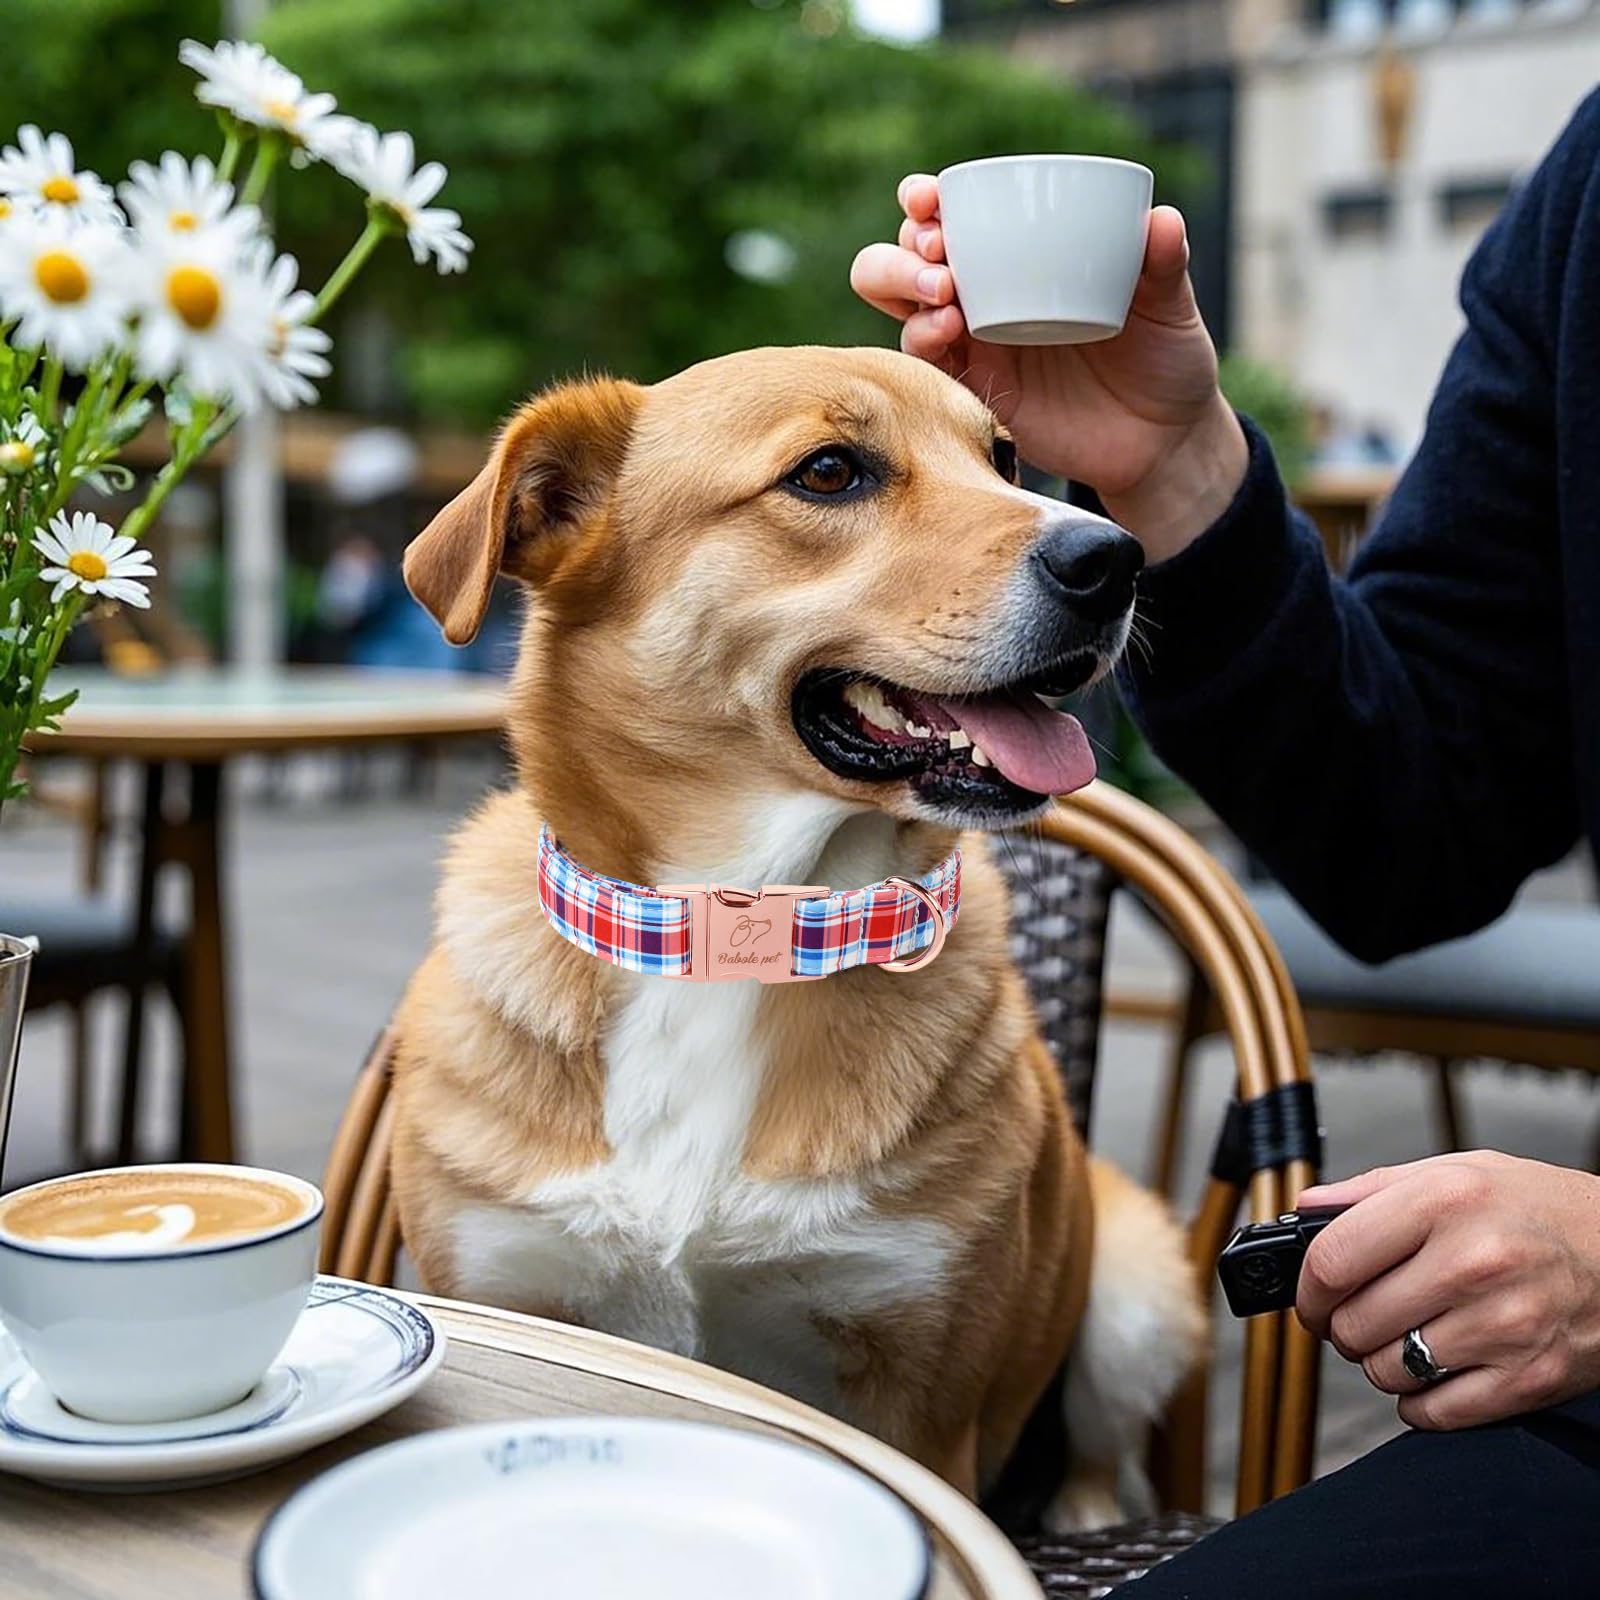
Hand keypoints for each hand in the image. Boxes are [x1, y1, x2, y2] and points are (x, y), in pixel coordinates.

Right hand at [849, 174, 1248, 561]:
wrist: (1163, 440)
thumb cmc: (1165, 360)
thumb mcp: (1171, 306)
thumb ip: (1166, 263)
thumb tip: (1162, 220)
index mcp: (1023, 256)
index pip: (953, 215)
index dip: (924, 201)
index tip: (930, 199)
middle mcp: (987, 294)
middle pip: (906, 257)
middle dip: (904, 248)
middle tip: (939, 253)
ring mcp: (976, 344)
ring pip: (903, 306)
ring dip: (902, 285)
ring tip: (943, 291)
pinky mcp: (976, 390)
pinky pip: (927, 361)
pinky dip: (923, 337)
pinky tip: (948, 330)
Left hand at [1296, 1152, 1599, 1429]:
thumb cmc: (1540, 1208)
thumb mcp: (1457, 1170)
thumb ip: (1371, 1189)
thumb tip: (1306, 1209)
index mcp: (1444, 1200)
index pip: (1332, 1260)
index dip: (1306, 1287)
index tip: (1311, 1295)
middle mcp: (1472, 1262)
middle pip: (1353, 1323)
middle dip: (1342, 1327)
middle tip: (1360, 1316)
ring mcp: (1502, 1325)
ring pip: (1387, 1371)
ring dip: (1382, 1362)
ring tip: (1406, 1336)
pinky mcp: (1528, 1378)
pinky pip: (1433, 1412)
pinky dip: (1419, 1401)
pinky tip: (1434, 1370)